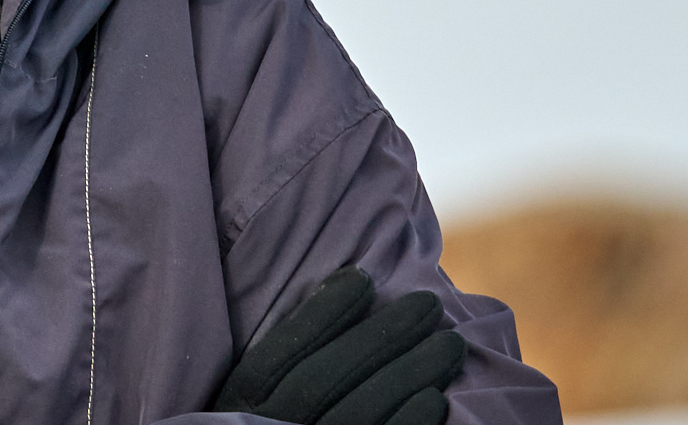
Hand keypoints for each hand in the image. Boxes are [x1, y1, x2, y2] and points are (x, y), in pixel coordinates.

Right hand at [213, 267, 466, 424]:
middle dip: (380, 337)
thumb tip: (343, 287)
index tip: (363, 277)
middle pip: (322, 383)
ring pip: (355, 417)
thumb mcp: (253, 396)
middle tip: (429, 302)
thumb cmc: (282, 417)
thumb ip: (283, 353)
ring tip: (450, 343)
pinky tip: (435, 399)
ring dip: (407, 375)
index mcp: (237, 409)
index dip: (319, 315)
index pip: (274, 359)